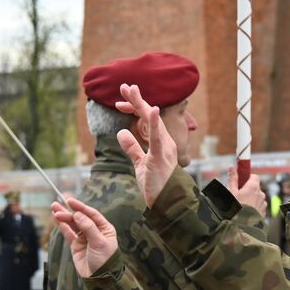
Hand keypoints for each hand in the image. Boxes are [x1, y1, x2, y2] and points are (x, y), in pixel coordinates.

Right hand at [52, 197, 118, 277]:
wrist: (98, 278)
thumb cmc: (104, 260)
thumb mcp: (99, 242)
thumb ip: (88, 227)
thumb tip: (77, 214)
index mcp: (104, 228)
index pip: (91, 214)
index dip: (81, 207)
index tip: (70, 201)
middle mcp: (94, 231)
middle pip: (80, 218)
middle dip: (69, 211)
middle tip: (57, 205)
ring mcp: (84, 238)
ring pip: (73, 225)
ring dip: (64, 217)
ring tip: (54, 210)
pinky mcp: (76, 246)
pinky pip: (69, 234)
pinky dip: (63, 227)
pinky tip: (57, 220)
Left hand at [115, 84, 177, 207]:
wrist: (169, 204)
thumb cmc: (157, 185)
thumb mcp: (141, 164)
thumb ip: (132, 148)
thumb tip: (121, 133)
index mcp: (160, 142)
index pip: (145, 121)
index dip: (133, 109)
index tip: (120, 101)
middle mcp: (165, 141)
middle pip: (149, 116)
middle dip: (136, 100)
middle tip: (124, 86)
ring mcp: (165, 148)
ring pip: (152, 121)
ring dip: (141, 104)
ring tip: (132, 90)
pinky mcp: (161, 157)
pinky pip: (158, 137)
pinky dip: (154, 123)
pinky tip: (151, 109)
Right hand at [228, 166, 266, 216]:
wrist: (240, 225)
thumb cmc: (235, 208)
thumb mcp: (231, 192)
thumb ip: (233, 179)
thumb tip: (232, 167)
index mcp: (253, 187)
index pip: (254, 177)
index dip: (248, 178)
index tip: (242, 181)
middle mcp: (260, 194)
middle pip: (255, 188)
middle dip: (248, 190)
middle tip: (239, 195)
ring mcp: (263, 204)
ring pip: (257, 198)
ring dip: (252, 199)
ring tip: (242, 205)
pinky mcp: (263, 212)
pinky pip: (259, 207)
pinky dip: (254, 208)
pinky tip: (246, 212)